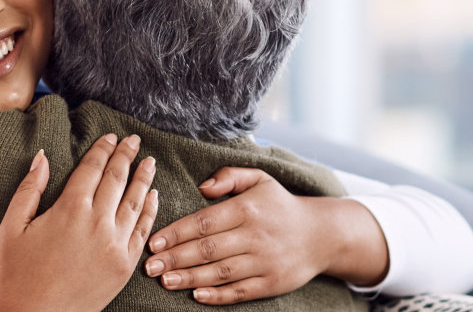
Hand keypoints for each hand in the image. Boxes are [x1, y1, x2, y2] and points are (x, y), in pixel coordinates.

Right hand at [0, 134, 159, 311]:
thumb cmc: (17, 273)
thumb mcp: (12, 226)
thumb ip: (29, 188)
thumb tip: (41, 157)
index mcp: (69, 209)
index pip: (92, 169)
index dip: (102, 150)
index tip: (111, 137)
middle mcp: (97, 223)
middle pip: (116, 179)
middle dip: (125, 156)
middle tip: (133, 140)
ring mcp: (115, 245)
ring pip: (135, 202)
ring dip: (143, 178)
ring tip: (149, 161)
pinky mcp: (124, 266)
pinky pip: (142, 231)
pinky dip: (150, 210)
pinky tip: (152, 197)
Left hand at [144, 167, 387, 304]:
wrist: (324, 235)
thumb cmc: (279, 205)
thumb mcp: (259, 179)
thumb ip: (229, 176)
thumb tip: (202, 186)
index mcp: (248, 209)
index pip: (204, 222)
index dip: (177, 233)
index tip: (154, 241)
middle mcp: (256, 236)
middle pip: (208, 249)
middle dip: (175, 258)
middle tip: (148, 266)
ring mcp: (266, 262)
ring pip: (222, 272)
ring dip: (190, 278)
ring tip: (164, 281)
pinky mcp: (273, 283)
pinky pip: (242, 291)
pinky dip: (218, 295)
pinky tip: (196, 295)